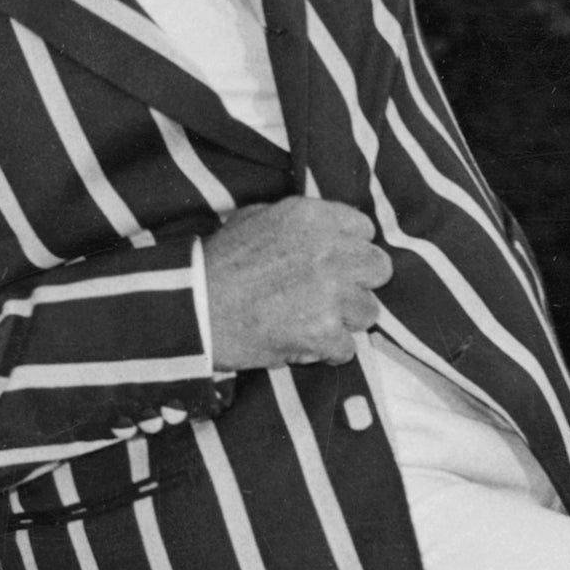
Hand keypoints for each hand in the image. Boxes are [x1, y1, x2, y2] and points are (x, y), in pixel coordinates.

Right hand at [199, 195, 388, 369]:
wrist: (191, 309)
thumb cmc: (216, 264)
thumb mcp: (253, 219)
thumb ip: (295, 221)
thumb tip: (320, 230)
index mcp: (313, 217)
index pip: (363, 230)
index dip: (349, 251)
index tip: (332, 264)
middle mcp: (329, 250)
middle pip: (378, 269)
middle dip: (358, 284)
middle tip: (330, 297)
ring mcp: (329, 292)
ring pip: (368, 312)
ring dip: (343, 322)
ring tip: (309, 323)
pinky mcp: (322, 331)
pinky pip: (346, 348)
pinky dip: (325, 352)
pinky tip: (299, 344)